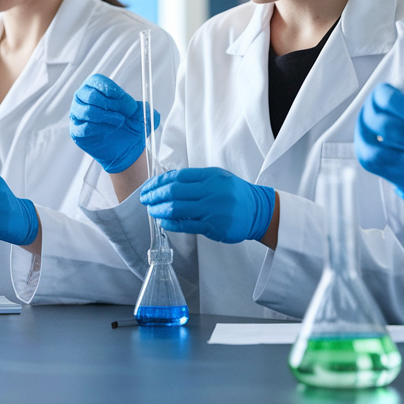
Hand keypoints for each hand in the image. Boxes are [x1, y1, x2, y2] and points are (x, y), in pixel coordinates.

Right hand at [69, 74, 159, 173]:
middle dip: (111, 104)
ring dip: (107, 116)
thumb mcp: (140, 116)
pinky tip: (106, 131)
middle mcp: (83, 99)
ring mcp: (78, 115)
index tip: (126, 102)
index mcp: (96, 88)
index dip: (112, 90)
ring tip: (119, 122)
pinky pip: (83, 127)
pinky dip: (97, 129)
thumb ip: (144, 109)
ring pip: (87, 110)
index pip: (97, 81)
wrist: (124, 150)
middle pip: (90, 94)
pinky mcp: (77, 131)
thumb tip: (146, 106)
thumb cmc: (128, 128)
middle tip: (124, 113)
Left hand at [140, 167, 274, 243]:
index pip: (177, 176)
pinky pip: (186, 225)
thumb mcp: (218, 178)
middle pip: (174, 191)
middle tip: (144, 199)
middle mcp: (211, 191)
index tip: (148, 187)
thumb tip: (167, 182)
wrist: (259, 211)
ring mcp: (212, 209)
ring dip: (159, 209)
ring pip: (177, 208)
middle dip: (155, 195)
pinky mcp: (213, 226)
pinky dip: (171, 222)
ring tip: (151, 210)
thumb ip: (196, 179)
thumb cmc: (235, 194)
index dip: (158, 182)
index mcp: (211, 176)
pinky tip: (163, 221)